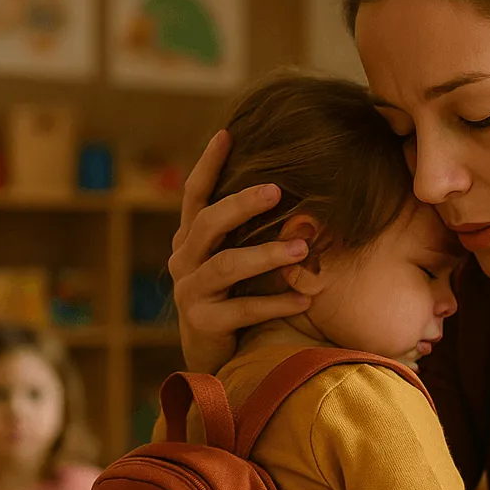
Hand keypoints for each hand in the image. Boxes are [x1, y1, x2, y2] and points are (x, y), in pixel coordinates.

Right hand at [170, 130, 312, 373]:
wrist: (213, 355)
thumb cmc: (233, 297)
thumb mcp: (238, 260)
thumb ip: (250, 232)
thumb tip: (295, 196)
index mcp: (191, 240)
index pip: (195, 195)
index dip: (208, 165)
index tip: (227, 133)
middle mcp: (184, 261)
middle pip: (208, 224)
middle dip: (241, 204)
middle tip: (277, 190)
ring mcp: (190, 292)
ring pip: (225, 265)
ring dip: (266, 254)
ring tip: (302, 248)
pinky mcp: (202, 323)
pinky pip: (242, 309)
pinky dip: (276, 302)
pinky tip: (305, 298)